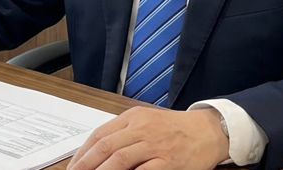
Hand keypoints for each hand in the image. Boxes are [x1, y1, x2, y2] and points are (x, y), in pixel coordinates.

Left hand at [67, 106, 228, 169]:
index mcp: (134, 117)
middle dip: (86, 165)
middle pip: (106, 147)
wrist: (209, 130)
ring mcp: (155, 145)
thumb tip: (98, 152)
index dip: (83, 153)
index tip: (73, 166)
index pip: (100, 134)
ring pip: (120, 160)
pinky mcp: (169, 162)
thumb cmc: (176, 128)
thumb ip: (125, 133)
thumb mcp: (147, 121)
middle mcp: (142, 129)